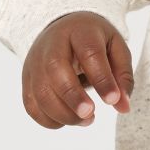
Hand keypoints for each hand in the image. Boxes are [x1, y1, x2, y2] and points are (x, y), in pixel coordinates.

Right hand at [21, 12, 134, 129]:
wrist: (63, 29)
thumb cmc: (94, 42)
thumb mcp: (115, 49)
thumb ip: (122, 77)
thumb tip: (123, 107)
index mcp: (80, 31)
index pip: (89, 53)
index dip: (101, 79)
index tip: (113, 100)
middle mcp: (52, 44)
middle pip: (55, 69)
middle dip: (73, 97)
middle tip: (90, 114)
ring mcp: (35, 62)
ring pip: (40, 91)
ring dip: (63, 113)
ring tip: (87, 119)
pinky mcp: (26, 79)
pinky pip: (31, 104)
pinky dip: (48, 120)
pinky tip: (68, 120)